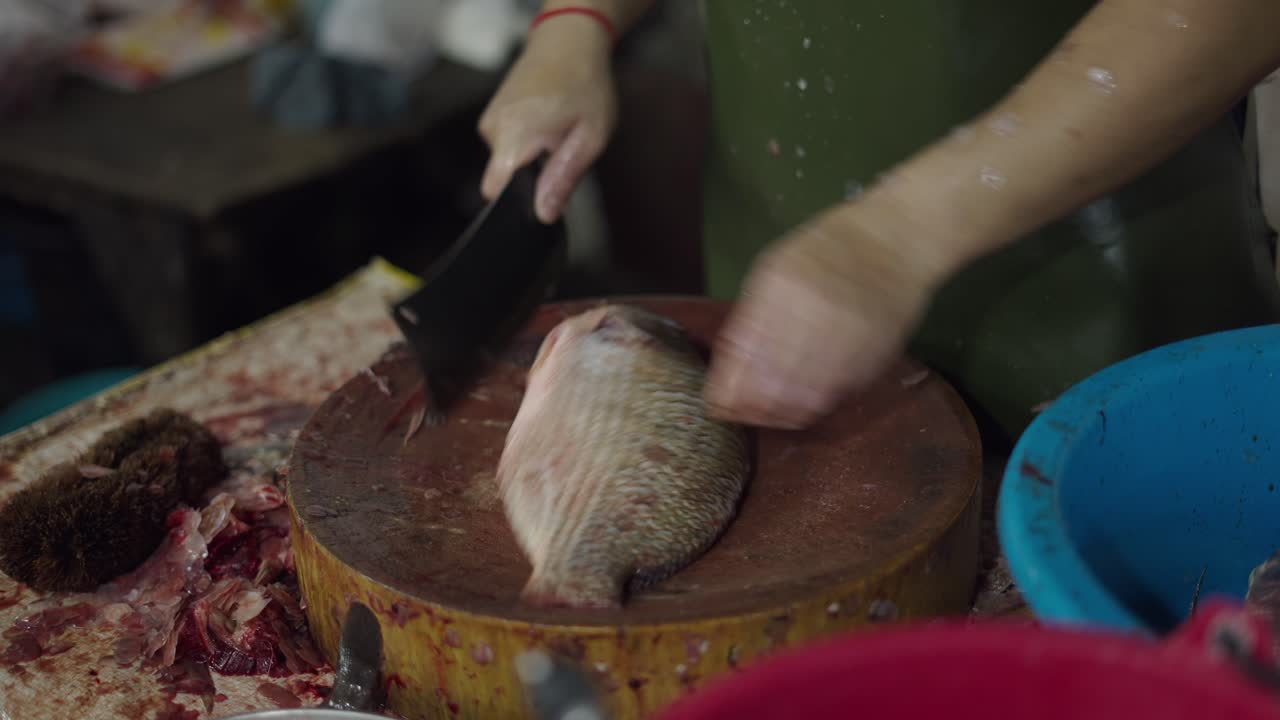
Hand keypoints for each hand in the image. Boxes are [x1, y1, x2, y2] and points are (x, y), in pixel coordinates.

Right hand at [477, 17, 616, 222]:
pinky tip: (545, 124)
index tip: (545, 192)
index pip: (496, 192)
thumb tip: (544, 214)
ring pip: (506, 164)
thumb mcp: (590, 137)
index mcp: (516, 135)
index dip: (519, 202)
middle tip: (561, 152)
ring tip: (557, 133)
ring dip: (531, 159)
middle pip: (503, 180)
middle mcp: (495, 128)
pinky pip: (505, 146)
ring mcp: (490, 120)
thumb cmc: (585, 84)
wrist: (569, 41)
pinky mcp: (492, 116)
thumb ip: (563, 178)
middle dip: (531, 178)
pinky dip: (525, 144)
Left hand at [703, 198, 952, 429]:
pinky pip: (833, 396)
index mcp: (784, 289)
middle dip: (748, 406)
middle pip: (771, 383)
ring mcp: (846, 341)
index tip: (715, 400)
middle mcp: (815, 317)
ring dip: (776, 413)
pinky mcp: (871, 359)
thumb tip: (731, 362)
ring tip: (762, 415)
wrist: (898, 240)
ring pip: (803, 398)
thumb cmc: (829, 247)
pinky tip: (795, 407)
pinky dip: (809, 408)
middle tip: (735, 412)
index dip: (727, 387)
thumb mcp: (778, 266)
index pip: (745, 356)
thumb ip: (754, 314)